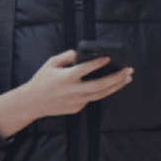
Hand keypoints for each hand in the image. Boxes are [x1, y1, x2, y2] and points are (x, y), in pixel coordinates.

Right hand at [0, 49, 132, 138]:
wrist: (32, 103)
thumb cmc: (41, 81)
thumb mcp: (50, 63)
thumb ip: (66, 56)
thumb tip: (80, 53)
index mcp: (66, 77)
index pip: (86, 69)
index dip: (99, 63)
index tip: (109, 58)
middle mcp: (73, 90)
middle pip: (100, 85)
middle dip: (117, 78)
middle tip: (128, 71)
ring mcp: (76, 101)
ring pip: (101, 94)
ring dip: (116, 86)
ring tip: (127, 79)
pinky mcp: (77, 108)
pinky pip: (91, 99)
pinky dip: (100, 92)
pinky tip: (109, 86)